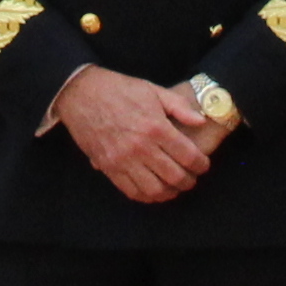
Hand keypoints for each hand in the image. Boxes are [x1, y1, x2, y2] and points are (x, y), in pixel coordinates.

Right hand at [56, 64, 219, 203]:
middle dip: (189, 181)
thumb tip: (200, 122)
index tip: (203, 165)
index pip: (188, 156)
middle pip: (175, 176)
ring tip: (175, 187)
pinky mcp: (108, 167)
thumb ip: (179, 107)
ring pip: (155, 190)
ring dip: (170, 192)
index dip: (201, 165)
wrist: (81, 93)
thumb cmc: (119, 89)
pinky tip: (154, 191)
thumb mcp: (153, 90)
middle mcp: (141, 147)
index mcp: (156, 127)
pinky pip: (132, 191)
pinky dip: (147, 196)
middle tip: (192, 178)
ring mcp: (123, 160)